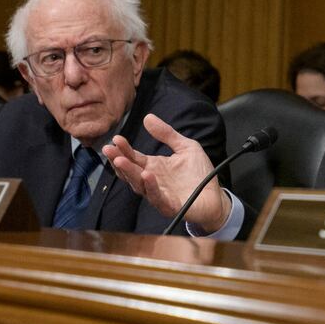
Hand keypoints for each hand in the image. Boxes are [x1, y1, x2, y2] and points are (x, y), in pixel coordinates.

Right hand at [103, 114, 228, 233]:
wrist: (216, 196)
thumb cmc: (200, 174)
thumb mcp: (185, 147)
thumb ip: (167, 134)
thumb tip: (148, 117)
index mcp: (154, 167)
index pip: (134, 157)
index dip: (124, 149)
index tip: (116, 138)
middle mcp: (152, 181)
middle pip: (131, 171)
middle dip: (118, 160)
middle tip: (108, 149)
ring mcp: (160, 194)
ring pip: (139, 185)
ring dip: (129, 173)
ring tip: (120, 161)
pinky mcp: (170, 206)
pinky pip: (158, 198)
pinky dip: (151, 187)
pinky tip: (147, 175)